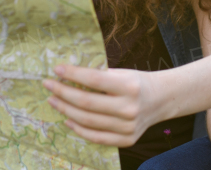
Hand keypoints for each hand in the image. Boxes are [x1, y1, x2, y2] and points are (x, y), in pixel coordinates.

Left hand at [43, 64, 160, 147]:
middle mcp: (129, 108)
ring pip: (88, 121)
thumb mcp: (122, 73)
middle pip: (87, 103)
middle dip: (63, 93)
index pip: (94, 80)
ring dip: (66, 110)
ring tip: (53, 100)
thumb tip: (67, 76)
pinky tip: (67, 118)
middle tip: (48, 85)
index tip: (56, 69)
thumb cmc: (136, 83)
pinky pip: (96, 137)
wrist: (161, 100)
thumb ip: (99, 77)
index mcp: (129, 86)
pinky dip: (78, 129)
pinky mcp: (127, 140)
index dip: (73, 74)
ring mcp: (128, 127)